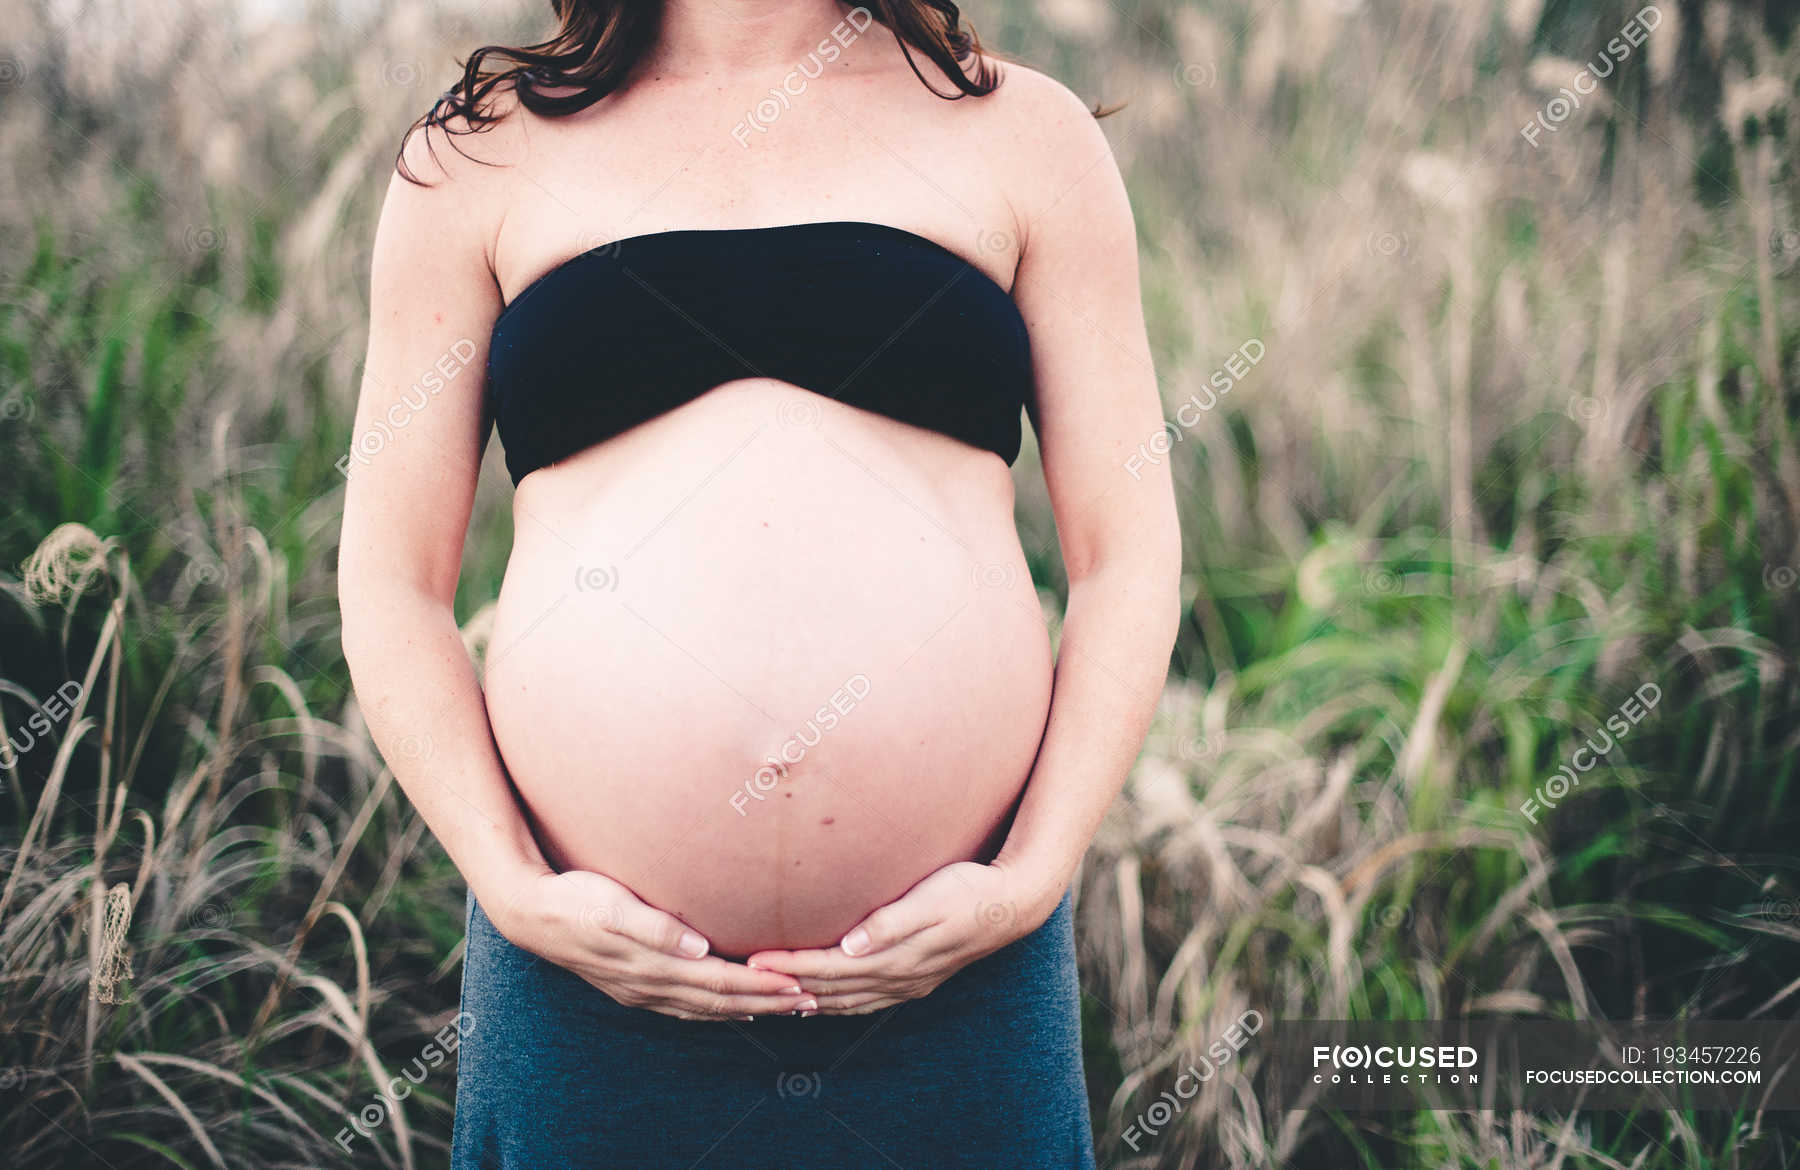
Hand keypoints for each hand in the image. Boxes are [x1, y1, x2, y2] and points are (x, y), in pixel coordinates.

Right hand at [484, 869, 814, 1020]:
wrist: (531, 912)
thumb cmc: (577, 899)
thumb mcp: (614, 906)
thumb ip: (656, 927)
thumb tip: (698, 947)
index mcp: (652, 966)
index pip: (720, 983)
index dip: (761, 988)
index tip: (798, 986)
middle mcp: (650, 985)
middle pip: (719, 1002)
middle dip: (767, 1003)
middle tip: (810, 1002)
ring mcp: (640, 990)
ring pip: (704, 1009)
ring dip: (746, 1009)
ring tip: (783, 1008)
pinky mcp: (633, 984)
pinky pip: (684, 1006)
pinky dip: (714, 1010)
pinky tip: (731, 1008)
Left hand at [744, 860, 1057, 1014]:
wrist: (1012, 904)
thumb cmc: (968, 890)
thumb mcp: (931, 898)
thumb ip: (890, 922)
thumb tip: (851, 944)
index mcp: (896, 958)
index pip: (830, 967)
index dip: (791, 966)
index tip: (756, 959)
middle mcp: (899, 977)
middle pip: (833, 988)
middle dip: (789, 985)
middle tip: (751, 979)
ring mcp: (909, 982)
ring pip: (848, 1000)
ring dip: (812, 1000)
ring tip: (777, 997)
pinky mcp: (917, 979)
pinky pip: (868, 1001)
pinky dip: (841, 1003)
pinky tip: (827, 1000)